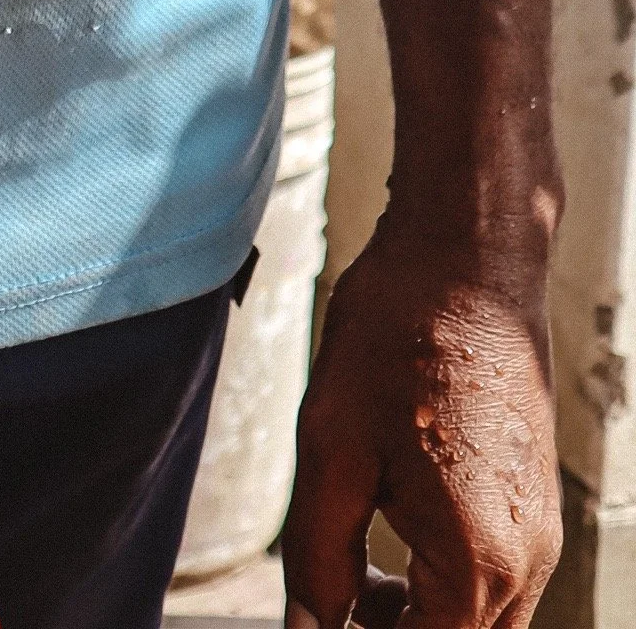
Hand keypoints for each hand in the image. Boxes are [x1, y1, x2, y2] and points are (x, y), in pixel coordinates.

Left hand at [284, 221, 560, 627]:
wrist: (467, 255)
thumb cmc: (398, 336)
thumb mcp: (332, 449)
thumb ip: (317, 558)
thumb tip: (307, 628)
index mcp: (479, 561)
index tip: (321, 617)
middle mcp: (526, 560)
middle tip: (336, 599)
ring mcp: (539, 533)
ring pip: (480, 621)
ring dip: (423, 617)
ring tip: (362, 569)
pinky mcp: (534, 505)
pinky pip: (495, 579)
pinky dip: (446, 583)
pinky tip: (397, 529)